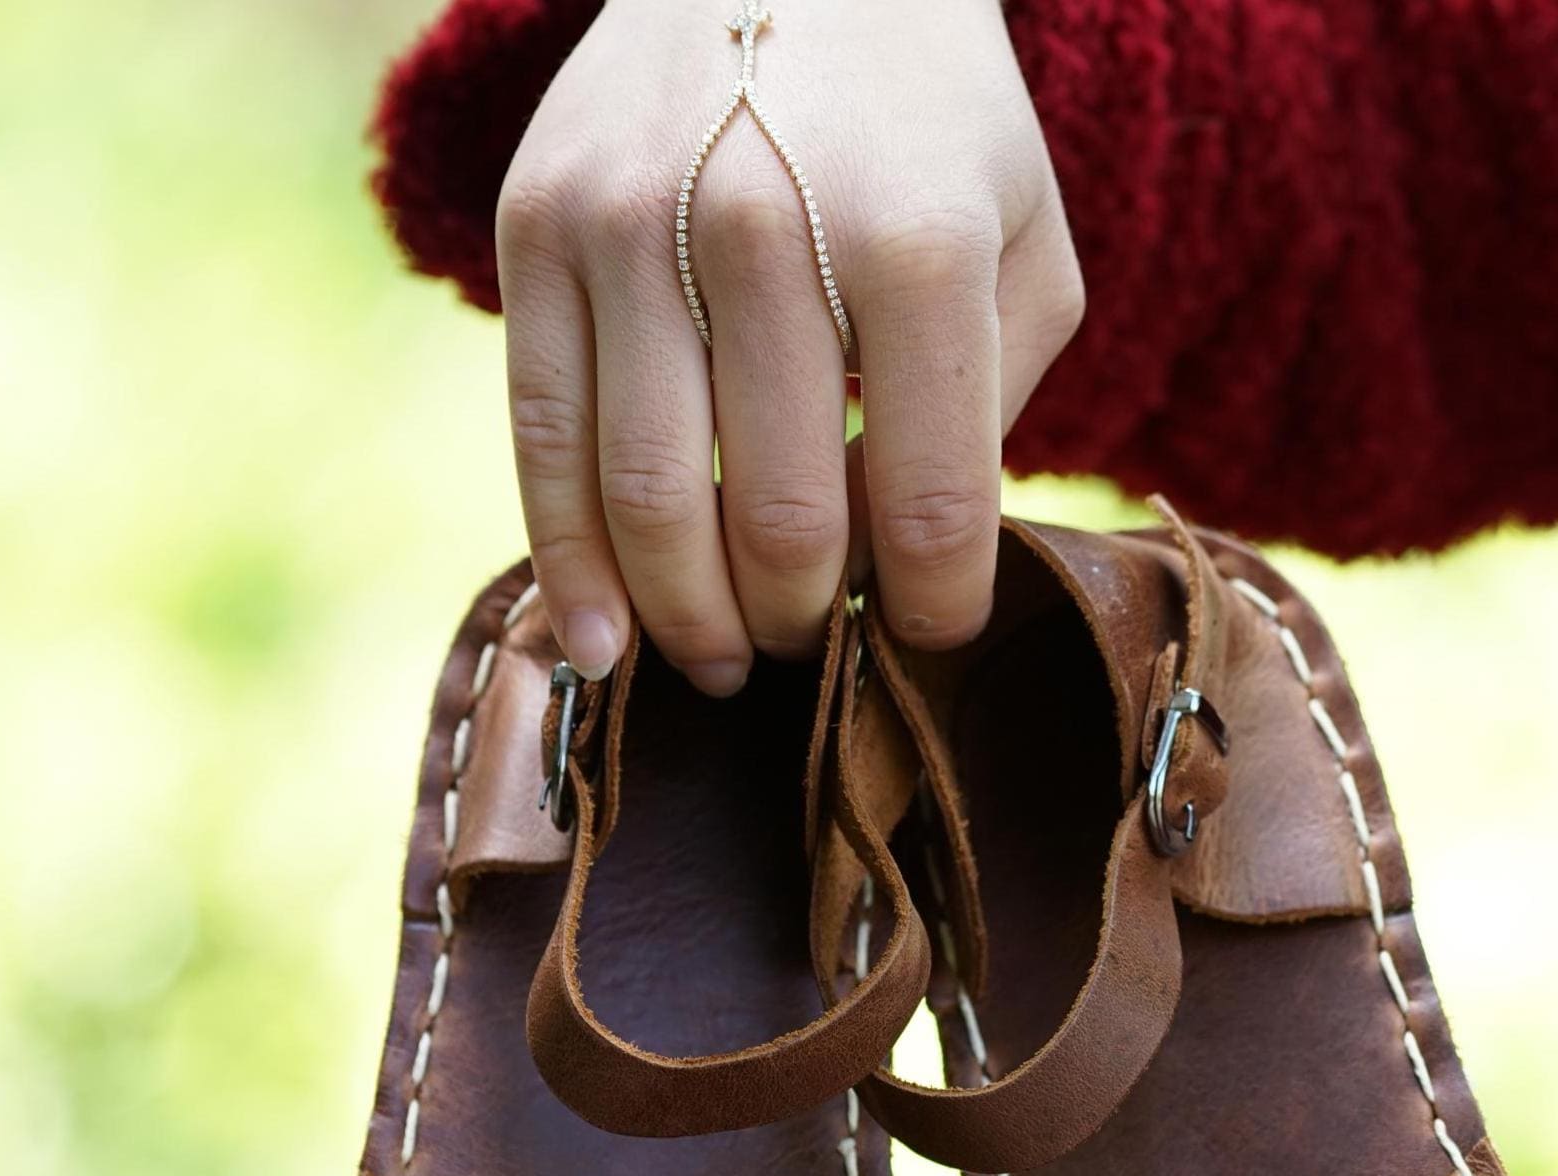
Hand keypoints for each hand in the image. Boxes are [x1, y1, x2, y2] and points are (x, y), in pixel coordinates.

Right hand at [494, 0, 1082, 690]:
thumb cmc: (924, 130)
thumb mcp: (1021, 243)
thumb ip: (991, 411)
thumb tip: (899, 574)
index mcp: (913, 243)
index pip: (927, 509)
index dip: (931, 616)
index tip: (926, 641)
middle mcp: (761, 227)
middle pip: (781, 524)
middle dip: (806, 625)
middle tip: (815, 649)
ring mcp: (631, 225)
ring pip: (652, 503)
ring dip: (692, 623)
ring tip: (726, 663)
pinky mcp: (536, 230)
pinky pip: (544, 442)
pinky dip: (570, 568)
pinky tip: (603, 645)